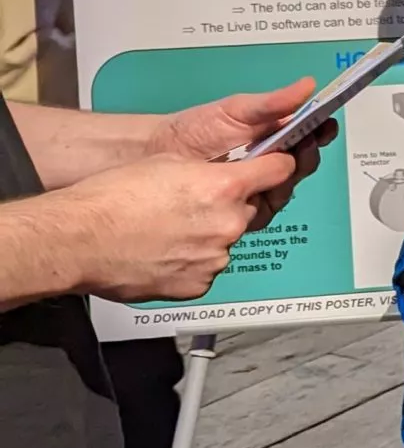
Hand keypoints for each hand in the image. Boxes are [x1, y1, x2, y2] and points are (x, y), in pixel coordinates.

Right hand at [54, 149, 296, 299]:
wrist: (80, 239)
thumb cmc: (114, 197)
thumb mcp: (168, 162)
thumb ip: (208, 170)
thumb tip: (224, 175)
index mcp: (225, 187)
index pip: (280, 171)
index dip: (278, 166)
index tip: (279, 166)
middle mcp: (228, 225)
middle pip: (250, 210)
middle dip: (231, 205)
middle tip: (196, 203)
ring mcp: (216, 259)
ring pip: (226, 241)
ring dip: (209, 234)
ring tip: (169, 229)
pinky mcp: (200, 285)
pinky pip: (207, 268)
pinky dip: (193, 260)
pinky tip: (165, 251)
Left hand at [150, 78, 331, 208]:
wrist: (156, 155)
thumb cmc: (193, 130)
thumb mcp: (235, 111)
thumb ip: (272, 103)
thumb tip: (308, 85)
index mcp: (273, 137)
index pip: (307, 136)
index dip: (320, 132)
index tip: (326, 126)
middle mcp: (269, 164)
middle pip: (302, 165)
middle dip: (307, 154)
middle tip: (305, 143)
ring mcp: (257, 188)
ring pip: (286, 189)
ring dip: (288, 178)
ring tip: (280, 164)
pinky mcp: (243, 212)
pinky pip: (263, 212)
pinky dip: (264, 202)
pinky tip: (257, 191)